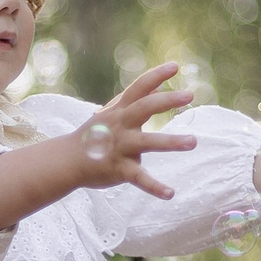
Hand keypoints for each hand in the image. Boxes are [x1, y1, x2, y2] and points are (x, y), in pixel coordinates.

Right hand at [74, 63, 199, 200]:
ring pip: (147, 142)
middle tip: (190, 95)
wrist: (67, 161)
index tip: (176, 66)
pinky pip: (139, 178)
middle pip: (144, 108)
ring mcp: (120, 147)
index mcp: (120, 111)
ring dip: (170, 141)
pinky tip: (171, 194)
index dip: (156, 76)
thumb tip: (159, 87)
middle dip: (166, 101)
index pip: (139, 88)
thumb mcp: (112, 113)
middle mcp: (121, 125)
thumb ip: (135, 100)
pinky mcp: (119, 169)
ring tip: (193, 142)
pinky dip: (154, 187)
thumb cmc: (94, 135)